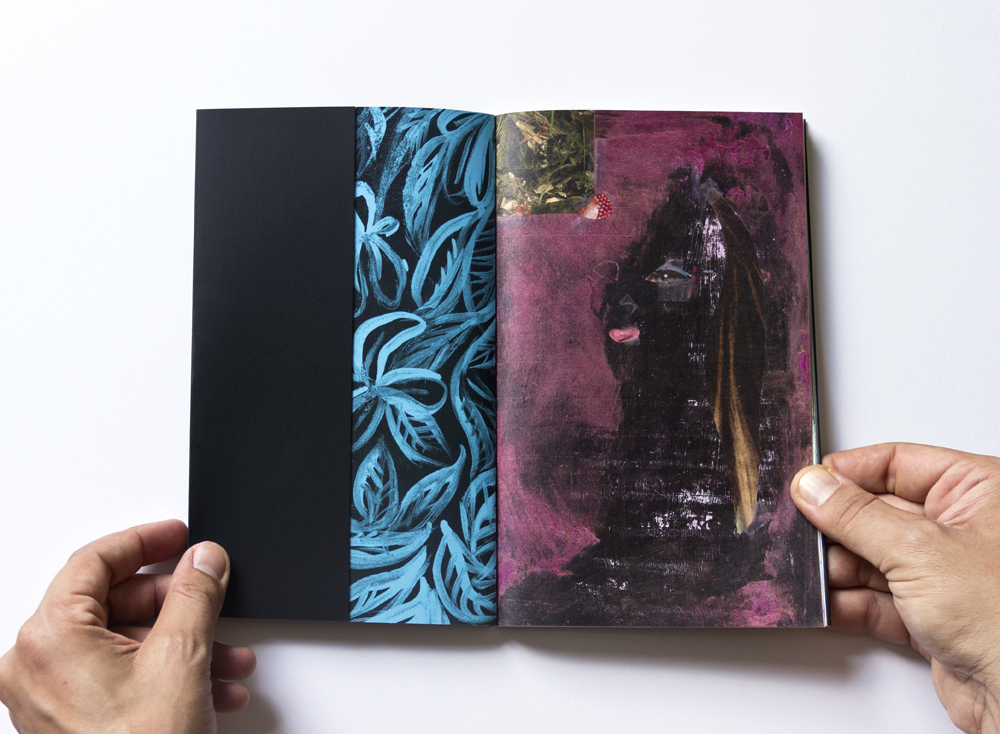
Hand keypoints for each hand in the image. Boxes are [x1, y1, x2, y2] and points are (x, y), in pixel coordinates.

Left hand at [0, 520, 254, 732]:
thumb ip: (194, 594)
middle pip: (111, 602)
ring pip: (121, 642)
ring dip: (181, 642)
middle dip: (175, 604)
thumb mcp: (181, 657)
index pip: (95, 561)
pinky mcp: (67, 722)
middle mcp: (35, 666)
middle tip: (210, 594)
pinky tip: (209, 685)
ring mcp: (48, 697)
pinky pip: (116, 676)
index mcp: (50, 638)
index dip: (144, 541)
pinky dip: (164, 672)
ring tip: (225, 655)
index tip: (176, 536)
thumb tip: (203, 559)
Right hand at [791, 444, 999, 733]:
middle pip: (878, 512)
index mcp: (979, 492)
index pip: (899, 463)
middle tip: (797, 532)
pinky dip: (847, 602)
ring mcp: (948, 576)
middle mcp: (965, 530)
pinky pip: (877, 600)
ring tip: (806, 572)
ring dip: (836, 568)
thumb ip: (857, 516)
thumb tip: (815, 488)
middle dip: (836, 527)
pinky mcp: (933, 618)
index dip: (849, 473)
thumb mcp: (919, 549)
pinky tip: (823, 601)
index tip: (808, 484)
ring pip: (873, 559)